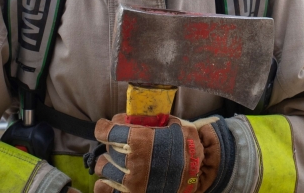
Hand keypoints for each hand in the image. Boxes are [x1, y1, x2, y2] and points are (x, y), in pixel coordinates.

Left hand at [93, 114, 233, 192]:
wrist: (200, 171)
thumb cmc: (186, 144)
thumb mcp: (171, 123)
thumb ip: (146, 120)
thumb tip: (124, 118)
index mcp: (139, 141)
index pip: (107, 132)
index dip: (104, 127)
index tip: (105, 126)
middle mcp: (131, 162)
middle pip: (107, 150)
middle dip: (112, 143)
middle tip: (119, 142)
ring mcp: (130, 182)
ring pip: (103, 168)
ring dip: (108, 162)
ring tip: (117, 161)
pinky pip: (105, 190)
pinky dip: (104, 184)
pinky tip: (109, 180)